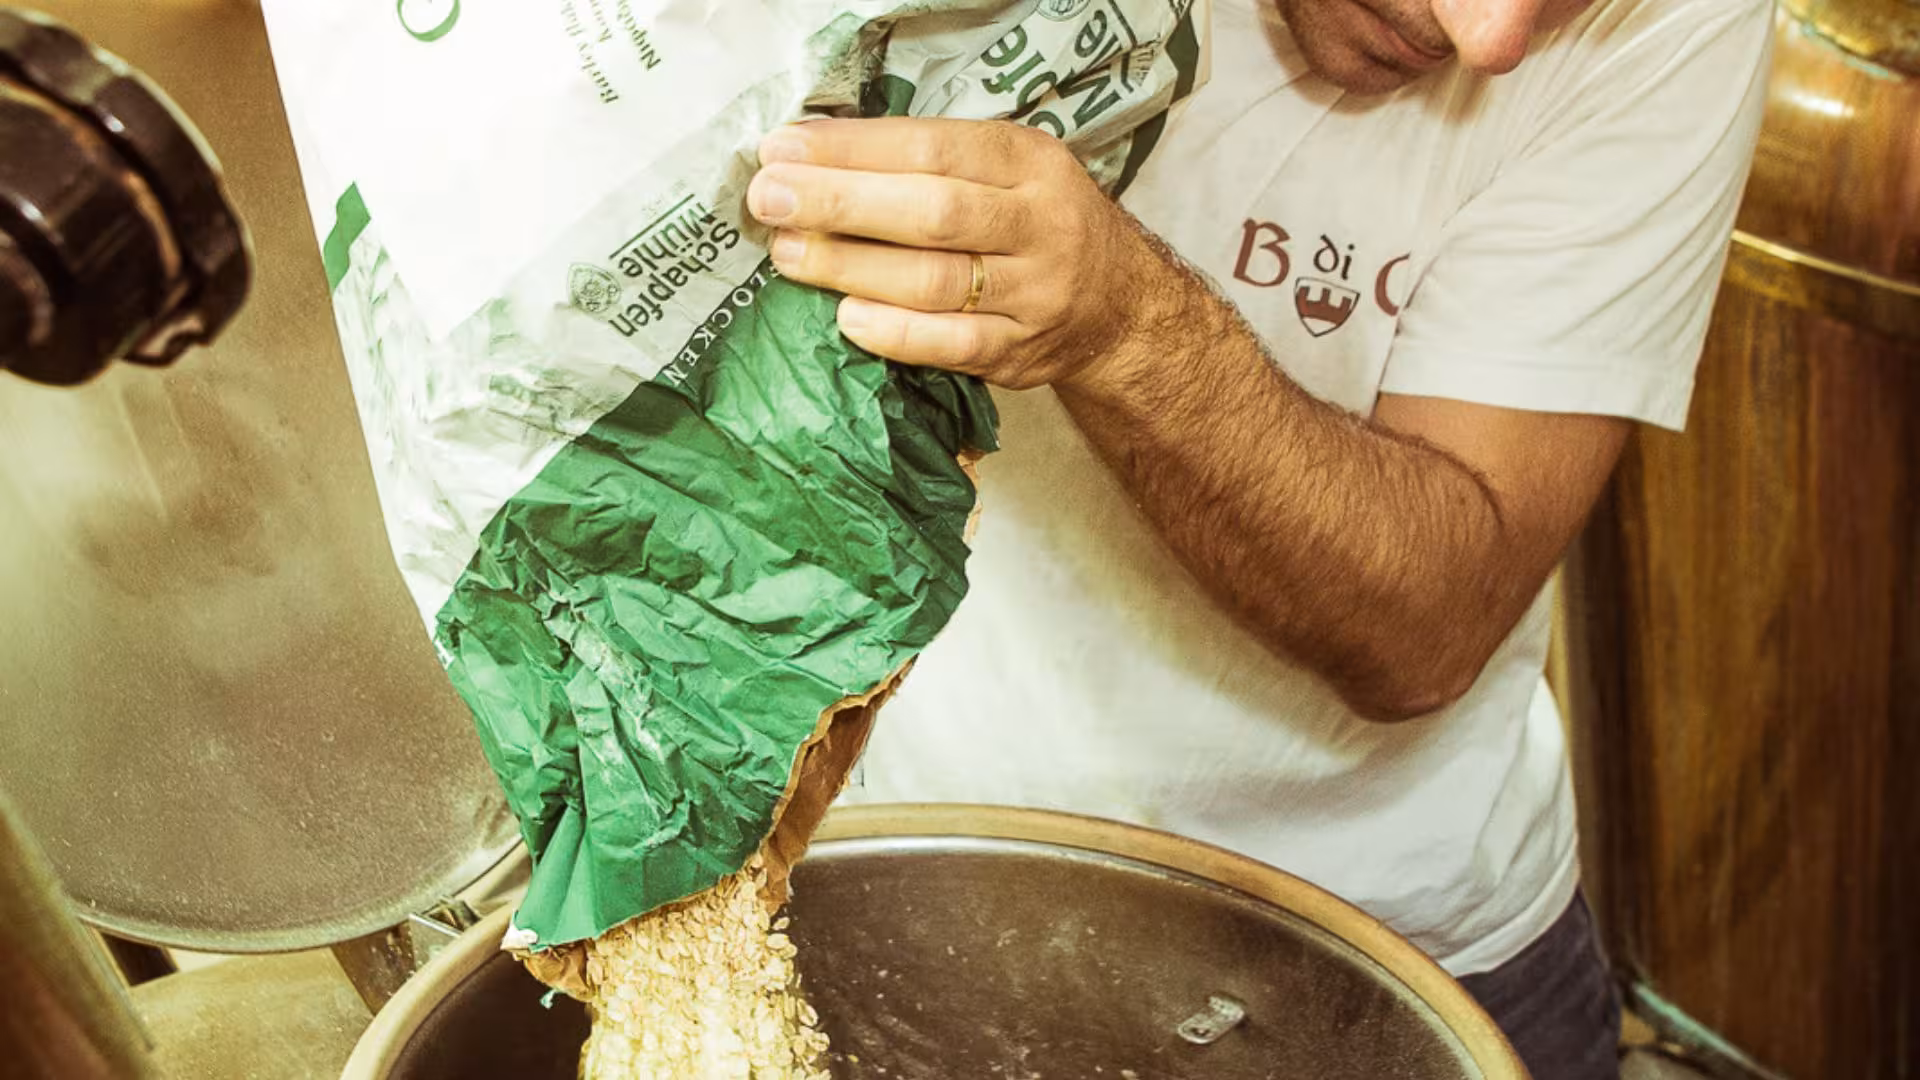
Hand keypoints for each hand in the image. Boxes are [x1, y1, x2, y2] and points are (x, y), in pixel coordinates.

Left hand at [746, 117, 1183, 393]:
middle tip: (769, 199)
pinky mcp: (1020, 353)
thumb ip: (931, 160)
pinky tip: (845, 317)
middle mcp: (1040, 225)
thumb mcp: (1008, 169)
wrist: (1119, 304)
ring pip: (935, 280)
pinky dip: (893, 332)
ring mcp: (1034, 294)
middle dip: (841, 202)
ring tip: (789, 255)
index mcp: (1030, 163)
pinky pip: (949, 344)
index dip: (853, 148)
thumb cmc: (1036, 222)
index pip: (932, 147)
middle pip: (932, 211)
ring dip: (851, 267)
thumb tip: (815, 157)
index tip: (783, 148)